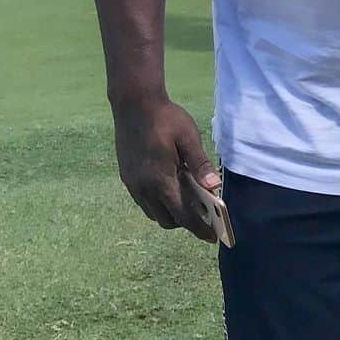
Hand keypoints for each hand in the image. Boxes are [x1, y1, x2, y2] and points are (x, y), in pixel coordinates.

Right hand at [112, 97, 220, 242]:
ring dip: (169, 211)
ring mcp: (132, 183)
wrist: (133, 103)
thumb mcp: (189, 137)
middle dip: (185, 221)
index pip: (182, 215)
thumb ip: (200, 164)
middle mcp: (143, 188)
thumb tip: (214, 186)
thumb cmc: (166, 118)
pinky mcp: (126, 177)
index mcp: (160, 180)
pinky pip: (143, 201)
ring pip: (152, 212)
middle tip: (203, 211)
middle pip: (166, 219)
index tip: (212, 237)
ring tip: (186, 197)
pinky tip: (169, 185)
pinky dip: (157, 201)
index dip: (198, 228)